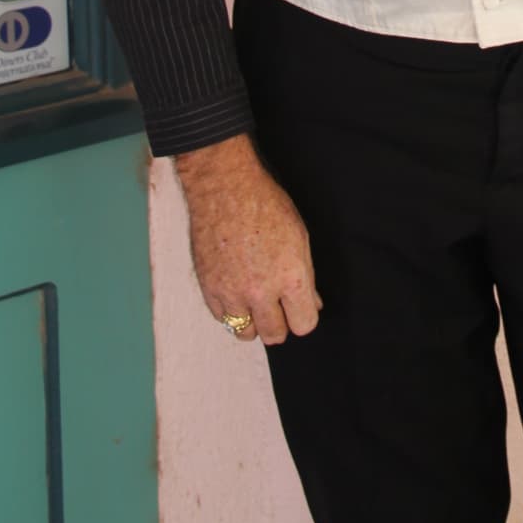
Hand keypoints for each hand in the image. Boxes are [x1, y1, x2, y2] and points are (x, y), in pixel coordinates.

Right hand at [175, 134, 321, 342]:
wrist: (224, 187)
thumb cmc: (265, 204)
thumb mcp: (299, 236)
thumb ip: (306, 276)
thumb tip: (312, 302)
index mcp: (291, 276)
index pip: (304, 324)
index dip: (304, 316)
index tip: (299, 307)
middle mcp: (261, 290)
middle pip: (275, 335)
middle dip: (280, 323)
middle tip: (277, 307)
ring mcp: (232, 292)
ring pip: (247, 333)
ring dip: (254, 321)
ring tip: (255, 301)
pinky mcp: (209, 288)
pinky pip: (223, 319)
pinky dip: (231, 311)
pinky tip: (236, 291)